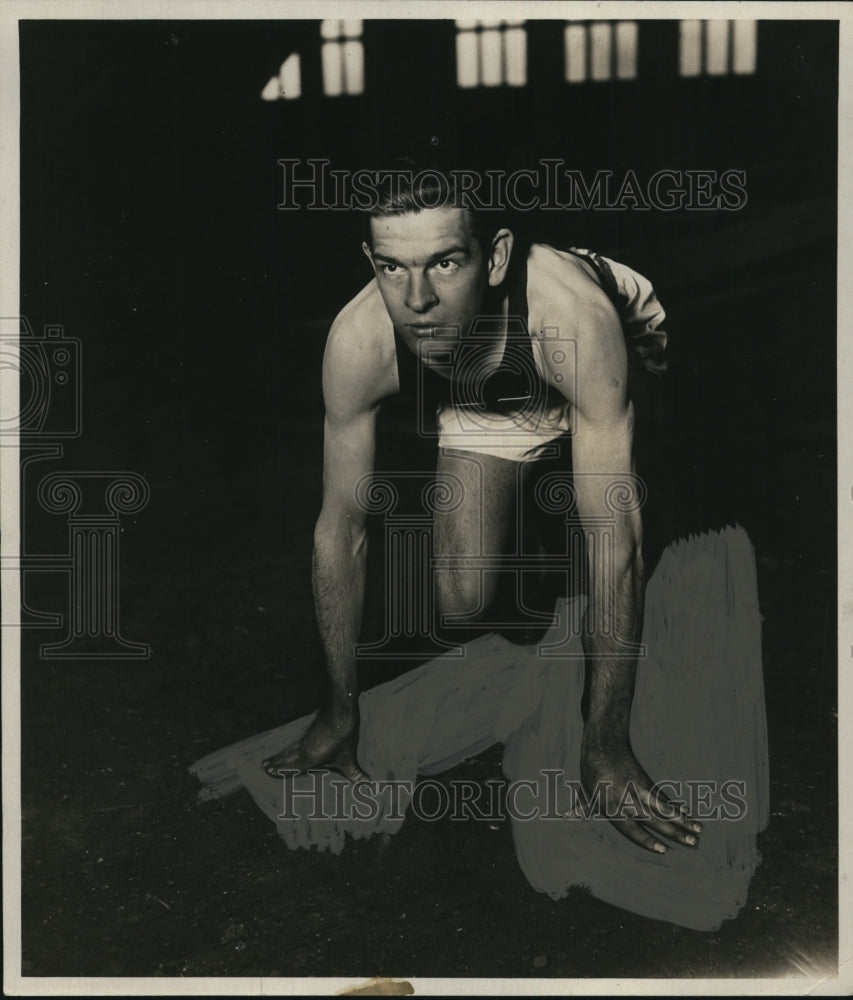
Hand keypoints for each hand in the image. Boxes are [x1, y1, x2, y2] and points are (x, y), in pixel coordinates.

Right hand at [262, 704, 369, 782]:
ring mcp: (306, 739)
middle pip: (286, 759)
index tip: (267, 772)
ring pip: (289, 750)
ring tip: (268, 759)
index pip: (291, 768)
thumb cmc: (344, 736)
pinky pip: (296, 743)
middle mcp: (304, 749)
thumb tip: (367, 785)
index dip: (280, 772)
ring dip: (280, 756)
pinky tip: (291, 747)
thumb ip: (355, 774)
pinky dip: (289, 748)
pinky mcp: (311, 731)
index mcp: (309, 758)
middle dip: (276, 764)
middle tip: (263, 767)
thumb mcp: (349, 758)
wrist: (341, 711)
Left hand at [580, 740, 701, 852]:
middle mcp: (625, 801)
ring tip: (698, 831)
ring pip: (662, 809)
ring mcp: (636, 789)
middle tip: (693, 844)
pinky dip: (675, 806)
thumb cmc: (591, 770)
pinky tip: (687, 813)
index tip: (664, 850)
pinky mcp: (643, 778)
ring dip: (682, 821)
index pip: (630, 829)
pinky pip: (661, 796)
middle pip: (653, 821)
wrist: (602, 743)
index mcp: (610, 808)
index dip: (646, 841)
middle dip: (675, 833)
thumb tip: (568, 816)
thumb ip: (581, 807)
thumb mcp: (583, 790)